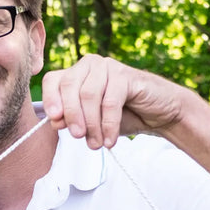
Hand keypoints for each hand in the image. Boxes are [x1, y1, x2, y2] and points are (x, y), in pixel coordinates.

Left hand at [41, 54, 184, 148]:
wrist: (158, 114)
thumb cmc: (122, 116)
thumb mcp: (91, 122)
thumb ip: (71, 120)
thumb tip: (55, 121)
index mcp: (76, 73)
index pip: (52, 80)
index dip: (50, 99)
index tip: (54, 121)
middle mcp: (89, 65)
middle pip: (69, 86)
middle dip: (71, 115)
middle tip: (78, 137)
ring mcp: (108, 67)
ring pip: (88, 95)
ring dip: (91, 124)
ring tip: (96, 144)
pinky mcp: (126, 75)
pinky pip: (110, 102)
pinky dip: (108, 125)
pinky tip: (110, 140)